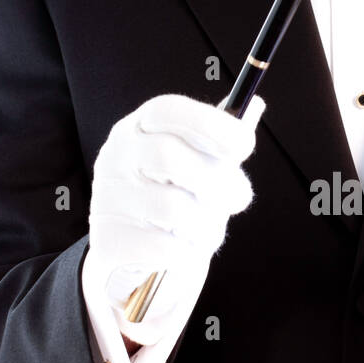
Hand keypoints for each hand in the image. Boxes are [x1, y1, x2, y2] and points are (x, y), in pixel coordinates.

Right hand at [86, 93, 264, 346]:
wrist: (131, 257)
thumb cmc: (171, 199)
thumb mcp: (194, 165)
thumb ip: (218, 143)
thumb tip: (254, 106)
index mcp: (138, 129)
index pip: (167, 111)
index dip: (210, 123)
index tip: (244, 145)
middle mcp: (117, 158)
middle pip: (168, 157)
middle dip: (218, 180)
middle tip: (240, 197)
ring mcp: (109, 200)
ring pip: (174, 209)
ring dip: (208, 225)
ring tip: (209, 231)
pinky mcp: (110, 242)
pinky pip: (167, 248)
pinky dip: (190, 254)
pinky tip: (187, 251)